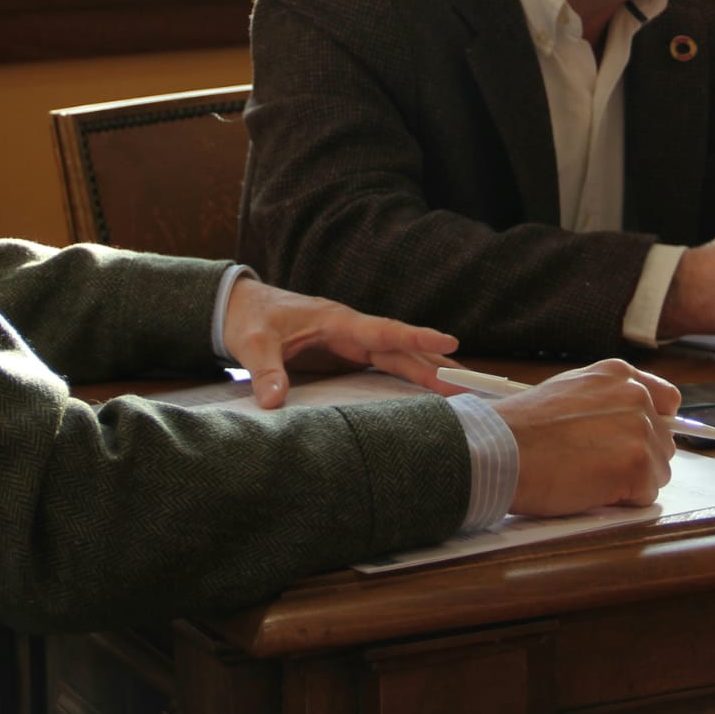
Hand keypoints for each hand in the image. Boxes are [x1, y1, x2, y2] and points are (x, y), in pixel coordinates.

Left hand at [222, 276, 458, 408]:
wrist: (244, 310)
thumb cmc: (251, 320)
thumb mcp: (254, 343)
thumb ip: (266, 371)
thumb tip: (274, 403)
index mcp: (337, 321)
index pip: (383, 331)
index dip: (416, 339)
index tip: (450, 342)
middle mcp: (352, 332)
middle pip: (401, 350)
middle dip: (435, 366)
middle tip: (470, 386)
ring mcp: (352, 345)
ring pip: (398, 360)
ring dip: (428, 375)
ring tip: (463, 393)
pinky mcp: (347, 359)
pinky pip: (384, 370)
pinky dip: (408, 381)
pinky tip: (426, 398)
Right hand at [494, 359, 678, 516]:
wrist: (501, 449)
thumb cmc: (521, 427)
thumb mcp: (568, 392)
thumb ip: (604, 401)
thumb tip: (626, 425)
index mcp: (618, 375)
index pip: (667, 401)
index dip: (654, 425)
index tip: (639, 440)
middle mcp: (636, 397)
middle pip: (662, 442)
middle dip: (637, 459)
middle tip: (596, 466)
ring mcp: (640, 430)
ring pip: (657, 471)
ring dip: (630, 482)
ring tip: (588, 477)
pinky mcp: (637, 466)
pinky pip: (646, 496)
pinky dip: (622, 502)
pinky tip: (590, 490)